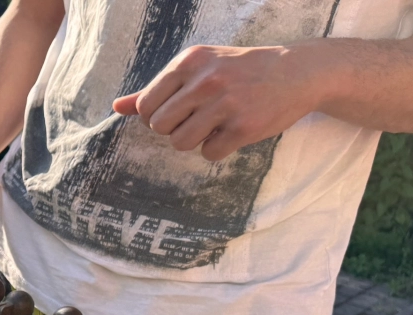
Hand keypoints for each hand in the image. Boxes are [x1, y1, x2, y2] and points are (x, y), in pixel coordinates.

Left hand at [112, 43, 330, 160]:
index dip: (158, 115)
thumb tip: (116, 107)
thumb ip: (156, 89)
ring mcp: (225, 104)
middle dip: (174, 129)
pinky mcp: (244, 127)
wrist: (296, 71)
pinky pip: (209, 154)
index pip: (146, 105)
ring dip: (194, 141)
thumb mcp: (197, 69)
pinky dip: (218, 149)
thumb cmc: (238, 71)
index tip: (179, 110)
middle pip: (160, 127)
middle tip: (197, 118)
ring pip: (180, 143)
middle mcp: (205, 80)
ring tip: (214, 125)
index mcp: (188, 62)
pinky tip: (233, 131)